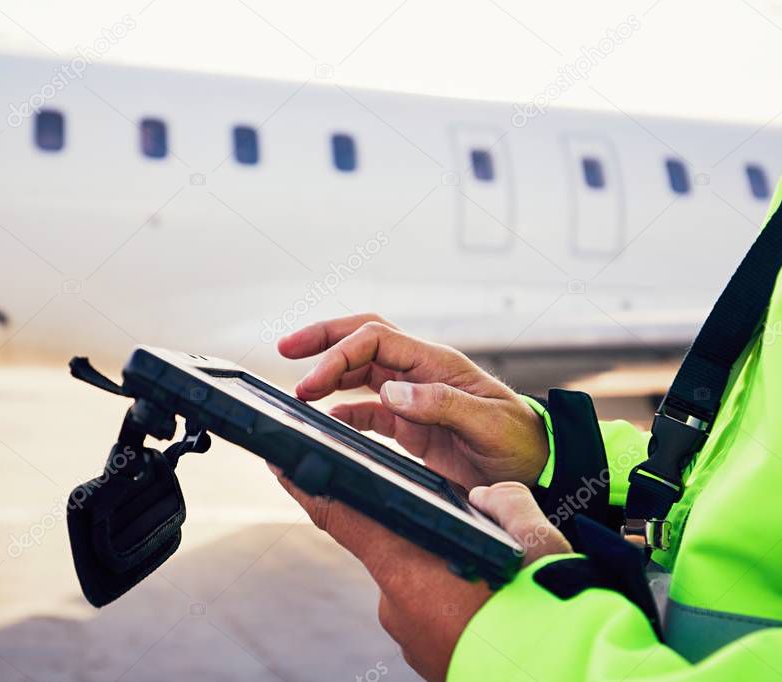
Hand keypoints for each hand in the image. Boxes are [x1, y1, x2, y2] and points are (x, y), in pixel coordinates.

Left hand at [272, 469, 570, 680]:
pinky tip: (489, 610)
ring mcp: (410, 638)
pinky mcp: (427, 660)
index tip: (281, 464)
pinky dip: (451, 607)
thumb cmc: (550, 613)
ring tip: (494, 585)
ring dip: (443, 576)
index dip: (309, 487)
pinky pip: (430, 617)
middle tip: (470, 544)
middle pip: (392, 550)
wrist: (569, 675)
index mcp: (410, 569)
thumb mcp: (535, 540)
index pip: (343, 517)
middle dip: (420, 538)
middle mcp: (397, 605)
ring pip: (417, 585)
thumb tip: (488, 497)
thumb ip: (504, 504)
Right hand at [278, 313, 548, 488]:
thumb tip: (391, 391)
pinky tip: (328, 421)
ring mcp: (414, 396)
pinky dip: (344, 411)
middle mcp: (421, 372)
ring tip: (299, 391)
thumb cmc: (522, 443)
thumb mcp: (488, 424)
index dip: (339, 353)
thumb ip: (442, 404)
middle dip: (324, 339)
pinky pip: (369, 409)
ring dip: (329, 375)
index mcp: (437, 363)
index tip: (311, 382)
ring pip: (361, 371)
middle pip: (363, 339)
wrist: (541, 470)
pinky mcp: (411, 424)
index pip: (376, 340)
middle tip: (286, 349)